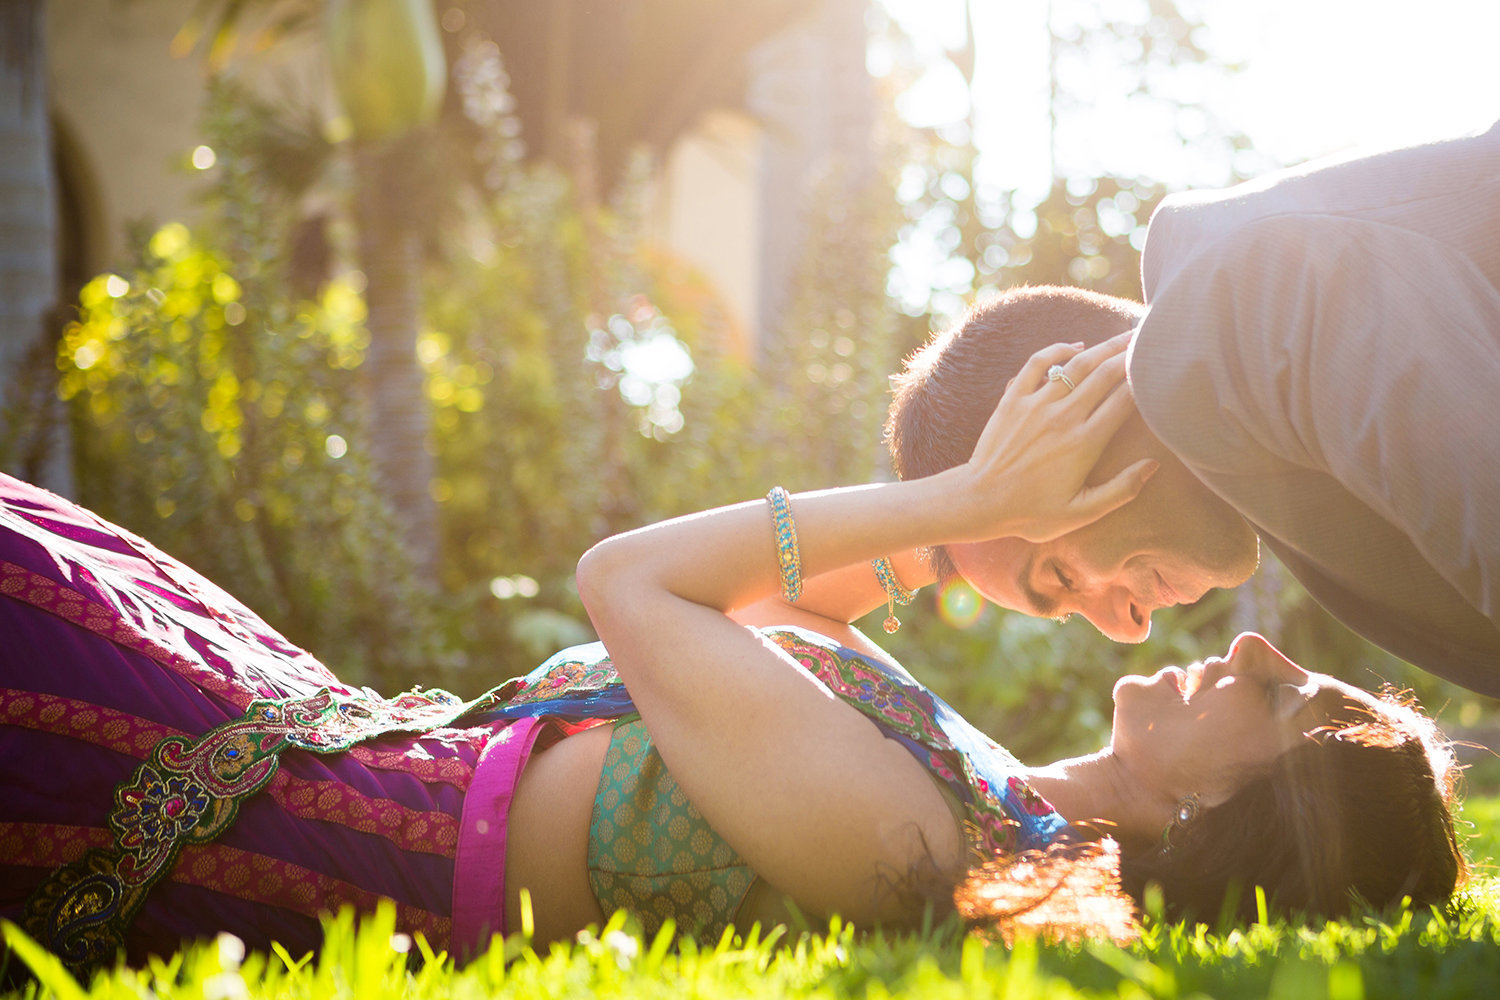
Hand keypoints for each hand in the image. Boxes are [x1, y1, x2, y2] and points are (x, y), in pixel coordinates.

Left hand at [954, 330, 1155, 542]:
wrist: (979, 501)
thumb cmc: (1031, 512)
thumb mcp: (1081, 512)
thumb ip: (1121, 490)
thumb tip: (1153, 465)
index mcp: (1085, 443)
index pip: (1125, 400)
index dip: (1146, 382)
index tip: (1161, 372)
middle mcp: (1063, 417)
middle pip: (1105, 374)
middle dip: (1131, 354)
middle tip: (1151, 342)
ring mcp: (1035, 404)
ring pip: (1077, 364)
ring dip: (1103, 347)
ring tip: (1124, 337)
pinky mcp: (1013, 399)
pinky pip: (1037, 363)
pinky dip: (1058, 349)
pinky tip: (1076, 347)